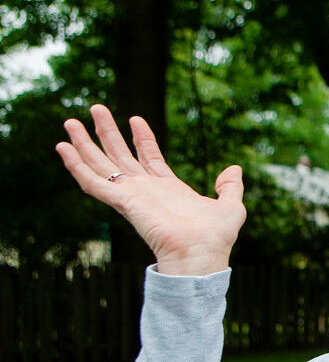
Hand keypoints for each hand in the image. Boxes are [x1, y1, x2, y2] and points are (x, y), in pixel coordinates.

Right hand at [54, 104, 245, 275]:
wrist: (201, 253)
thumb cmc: (215, 238)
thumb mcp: (230, 206)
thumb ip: (230, 187)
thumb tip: (233, 169)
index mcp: (168, 190)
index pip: (150, 158)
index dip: (143, 138)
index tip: (135, 118)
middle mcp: (146, 191)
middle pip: (120, 156)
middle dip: (107, 132)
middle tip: (95, 108)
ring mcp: (132, 195)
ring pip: (101, 165)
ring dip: (84, 143)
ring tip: (69, 121)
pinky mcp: (122, 202)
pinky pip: (92, 182)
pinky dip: (76, 166)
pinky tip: (62, 148)